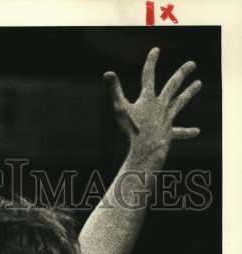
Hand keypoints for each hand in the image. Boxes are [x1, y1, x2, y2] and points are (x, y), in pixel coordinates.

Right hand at [104, 48, 200, 164]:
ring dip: (189, 92)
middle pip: (173, 85)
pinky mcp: (169, 132)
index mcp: (148, 98)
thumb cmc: (132, 130)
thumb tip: (107, 73)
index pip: (149, 75)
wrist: (146, 149)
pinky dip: (187, 132)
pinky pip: (179, 132)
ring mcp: (166, 118)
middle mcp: (161, 105)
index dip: (151, 62)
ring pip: (180, 102)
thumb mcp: (120, 109)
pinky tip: (196, 131)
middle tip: (192, 64)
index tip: (156, 50)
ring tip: (199, 84)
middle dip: (182, 73)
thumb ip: (114, 90)